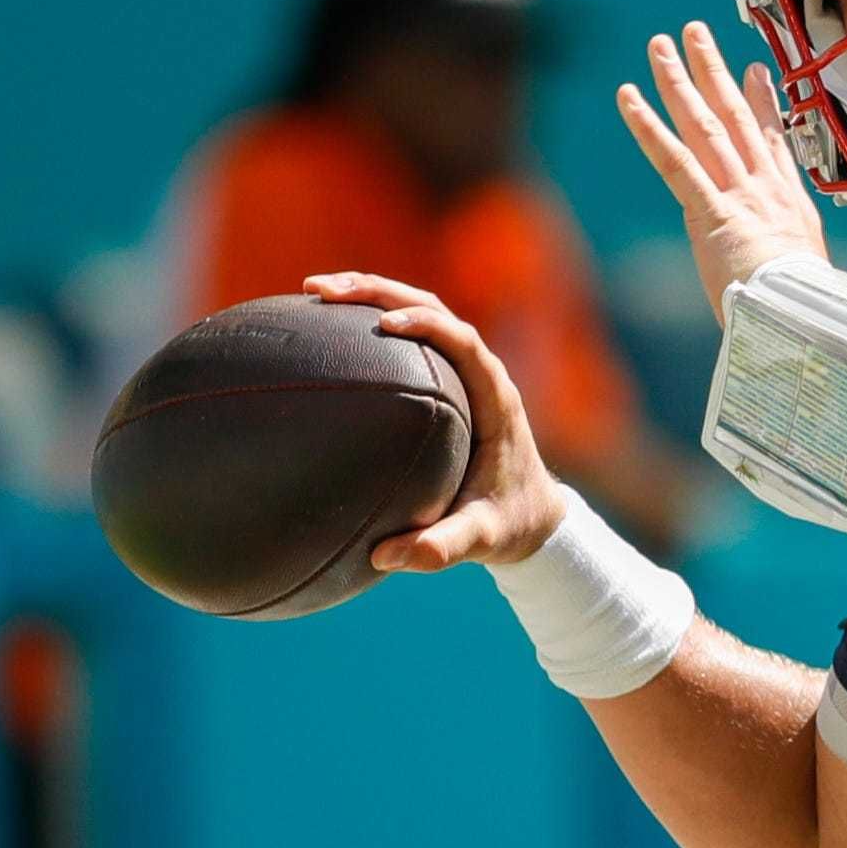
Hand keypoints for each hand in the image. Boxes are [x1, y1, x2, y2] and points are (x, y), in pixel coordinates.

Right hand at [302, 271, 568, 570]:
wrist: (535, 518)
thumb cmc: (510, 525)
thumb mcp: (482, 539)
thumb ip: (444, 548)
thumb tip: (387, 556)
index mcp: (496, 398)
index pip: (466, 342)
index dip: (429, 324)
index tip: (385, 324)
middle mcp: (481, 374)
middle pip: (433, 308)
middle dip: (379, 292)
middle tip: (321, 291)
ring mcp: (463, 373)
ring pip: (418, 312)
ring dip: (370, 296)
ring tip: (311, 293)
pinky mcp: (445, 380)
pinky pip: (407, 341)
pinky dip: (366, 325)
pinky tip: (320, 332)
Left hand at [618, 21, 828, 322]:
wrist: (802, 318)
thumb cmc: (805, 311)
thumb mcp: (809, 279)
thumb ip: (795, 263)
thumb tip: (795, 277)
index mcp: (790, 205)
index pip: (771, 142)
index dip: (762, 102)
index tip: (755, 70)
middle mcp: (764, 189)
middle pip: (734, 117)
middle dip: (713, 71)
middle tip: (695, 34)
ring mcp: (738, 195)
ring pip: (704, 126)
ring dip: (679, 82)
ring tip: (660, 47)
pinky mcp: (711, 211)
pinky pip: (675, 160)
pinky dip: (649, 127)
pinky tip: (629, 98)